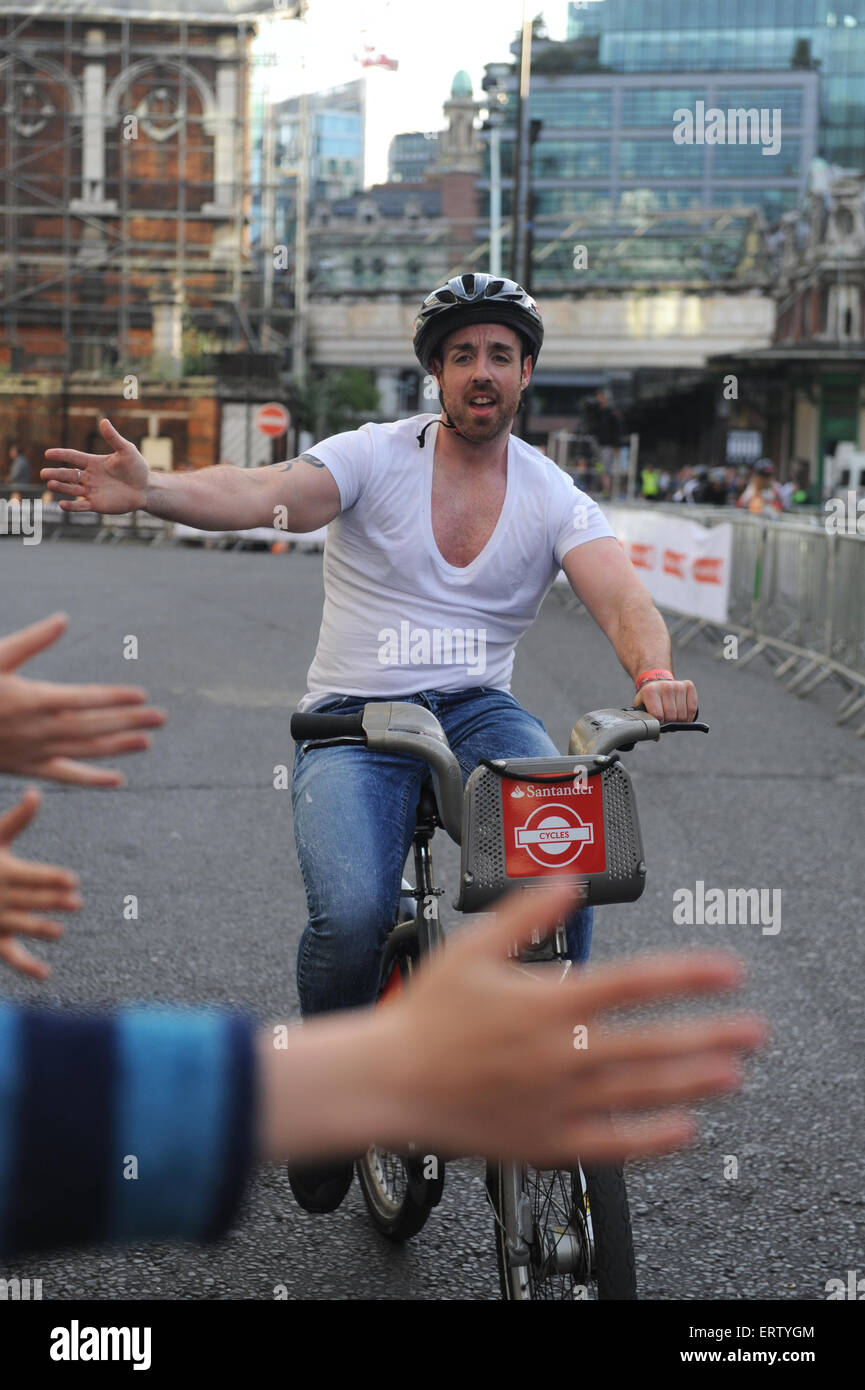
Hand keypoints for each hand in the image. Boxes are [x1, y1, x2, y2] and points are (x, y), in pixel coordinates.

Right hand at [0, 613, 165, 785]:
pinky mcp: (26, 767)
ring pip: (84, 751)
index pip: (84, 700)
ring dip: (118, 747)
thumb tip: (63, 619)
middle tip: (162, 718)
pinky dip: (91, 779)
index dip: (114, 698)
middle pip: (92, 726)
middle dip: (129, 721)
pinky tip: (116, 780)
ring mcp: (33, 751)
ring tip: (148, 742)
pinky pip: (64, 777)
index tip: (141, 696)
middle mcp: (38, 729)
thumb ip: (32, 641)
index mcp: (32, 698)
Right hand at [0, 789, 79, 979]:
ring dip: (36, 929)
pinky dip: (26, 966)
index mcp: (2, 870)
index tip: (73, 880)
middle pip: (27, 899)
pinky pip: (9, 955)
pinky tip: (46, 974)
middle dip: (50, 901)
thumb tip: (37, 792)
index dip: (51, 878)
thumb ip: (19, 820)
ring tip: (57, 932)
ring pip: (16, 926)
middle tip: (76, 903)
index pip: (30, 874)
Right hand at [42, 418, 148, 513]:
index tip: (48, 453)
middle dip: (56, 474)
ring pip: (72, 489)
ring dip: (61, 488)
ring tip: (50, 484)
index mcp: (93, 462)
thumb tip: (103, 421)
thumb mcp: (126, 450)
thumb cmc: (137, 467)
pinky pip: (81, 506)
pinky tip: (62, 504)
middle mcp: (89, 476)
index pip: (73, 457)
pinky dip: (71, 506)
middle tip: (43, 474)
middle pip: (68, 475)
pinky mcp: (97, 504)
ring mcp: (92, 491)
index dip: (61, 454)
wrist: (146, 488)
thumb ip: (113, 438)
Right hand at [375, 881, 765, 1164]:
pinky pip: (612, 1145)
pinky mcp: (547, 1140)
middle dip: (711, 1035)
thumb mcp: (473, 947)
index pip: (635, 983)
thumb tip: (567, 886)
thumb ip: (526, 913)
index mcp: (548, 1004)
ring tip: (732, 1074)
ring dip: (694, 1082)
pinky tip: (682, 1129)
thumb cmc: (425, 1015)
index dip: (688, 974)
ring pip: (642, 1093)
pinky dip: (652, 1139)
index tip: (726, 970)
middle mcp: (562, 1054)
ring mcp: (558, 1101)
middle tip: (752, 1030)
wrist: (389, 1080)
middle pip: (653, 1043)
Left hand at [633, 677, 697, 721]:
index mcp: (650, 692)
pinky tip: (683, 716)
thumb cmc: (648, 698)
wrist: (656, 682)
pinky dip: (689, 716)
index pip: (658, 716)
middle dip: (669, 723)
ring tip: (672, 717)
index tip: (658, 724)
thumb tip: (656, 737)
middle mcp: (665, 686)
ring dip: (679, 721)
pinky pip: (692, 708)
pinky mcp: (688, 686)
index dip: (659, 724)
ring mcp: (678, 685)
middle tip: (665, 721)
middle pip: (671, 717)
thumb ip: (645, 721)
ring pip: (683, 715)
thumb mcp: (641, 707)